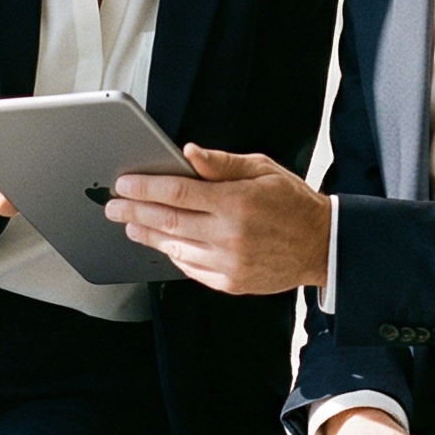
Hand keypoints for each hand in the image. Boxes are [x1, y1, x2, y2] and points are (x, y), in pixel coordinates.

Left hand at [105, 146, 330, 293]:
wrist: (321, 245)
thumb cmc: (291, 202)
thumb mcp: (262, 169)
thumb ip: (221, 163)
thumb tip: (187, 152)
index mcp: (236, 202)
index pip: (177, 192)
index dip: (145, 187)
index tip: (123, 183)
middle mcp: (229, 235)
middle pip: (167, 222)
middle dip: (133, 212)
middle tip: (112, 206)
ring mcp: (228, 263)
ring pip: (174, 248)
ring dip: (146, 235)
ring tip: (130, 224)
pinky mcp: (230, 283)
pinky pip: (190, 268)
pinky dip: (171, 254)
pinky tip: (161, 243)